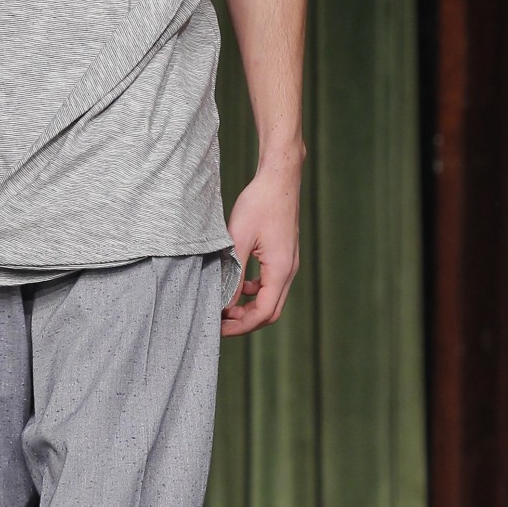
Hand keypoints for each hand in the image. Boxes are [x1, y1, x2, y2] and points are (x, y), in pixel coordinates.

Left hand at [221, 162, 300, 338]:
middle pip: (270, 312)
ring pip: (271, 299)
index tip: (218, 327)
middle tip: (219, 323)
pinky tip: (239, 284)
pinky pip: (271, 284)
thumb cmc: (259, 204)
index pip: (263, 313)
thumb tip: (224, 304)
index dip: (240, 326)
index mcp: (281, 270)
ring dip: (249, 308)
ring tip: (225, 307)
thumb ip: (232, 275)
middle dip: (244, 322)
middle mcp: (289, 271)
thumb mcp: (238, 240)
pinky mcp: (283, 255)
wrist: (278, 179)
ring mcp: (288, 263)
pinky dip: (254, 292)